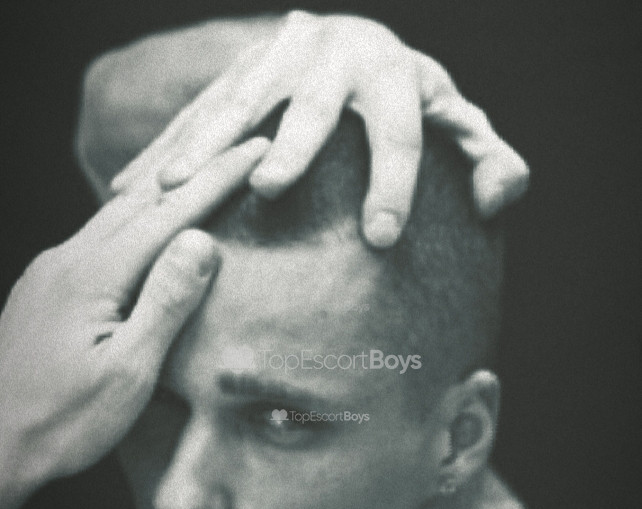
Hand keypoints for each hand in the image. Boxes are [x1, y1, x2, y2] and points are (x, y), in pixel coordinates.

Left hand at [0, 138, 267, 491]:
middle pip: (142, 200)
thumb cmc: (64, 421)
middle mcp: (67, 258)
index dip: (217, 178)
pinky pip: (99, 236)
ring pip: (117, 214)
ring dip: (166, 191)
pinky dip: (137, 218)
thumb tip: (203, 239)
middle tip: (240, 147)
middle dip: (196, 170)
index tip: (257, 148)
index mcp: (92, 274)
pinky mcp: (47, 287)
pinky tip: (148, 222)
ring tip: (203, 171)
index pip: (169, 213)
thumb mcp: (128, 371)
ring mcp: (51, 271)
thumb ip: (166, 302)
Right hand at [109, 11, 528, 247]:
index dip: (394, 181)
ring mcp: (275, 59)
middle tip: (269, 187)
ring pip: (236, 102)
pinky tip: (132, 183)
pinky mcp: (236, 71)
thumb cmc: (411, 102)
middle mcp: (330, 57)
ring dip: (202, 145)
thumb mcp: (458, 125)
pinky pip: (196, 107)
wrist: (351, 46)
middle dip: (291, 146)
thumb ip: (488, 159)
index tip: (382, 238)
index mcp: (391, 72)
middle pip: (311, 106)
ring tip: (168, 187)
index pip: (400, 130)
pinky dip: (165, 144)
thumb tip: (496, 198)